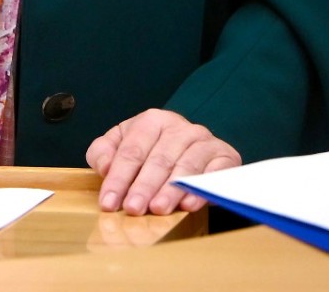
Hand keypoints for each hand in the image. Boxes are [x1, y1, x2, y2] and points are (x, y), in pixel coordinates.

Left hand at [85, 108, 240, 215]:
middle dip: (144, 186)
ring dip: (171, 189)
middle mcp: (180, 127)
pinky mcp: (225, 156)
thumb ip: (103, 152)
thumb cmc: (151, 151)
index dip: (118, 177)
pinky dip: (201, 188)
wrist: (194, 152)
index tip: (108, 202)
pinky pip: (214, 172)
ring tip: (158, 209)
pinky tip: (189, 204)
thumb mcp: (122, 145)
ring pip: (186, 165)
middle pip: (159, 159)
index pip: (132, 150)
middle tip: (133, 208)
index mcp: (152, 120)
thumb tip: (104, 167)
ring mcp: (204, 140)